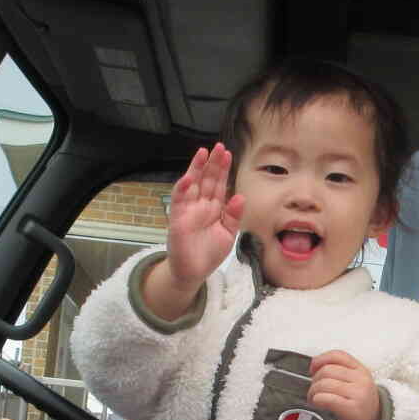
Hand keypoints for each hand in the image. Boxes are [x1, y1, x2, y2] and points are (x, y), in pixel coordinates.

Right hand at [145, 145, 242, 320]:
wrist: (193, 273)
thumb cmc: (209, 253)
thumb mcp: (228, 234)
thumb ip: (234, 216)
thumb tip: (240, 196)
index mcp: (213, 208)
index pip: (218, 184)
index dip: (223, 169)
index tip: (228, 154)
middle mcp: (200, 205)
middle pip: (207, 179)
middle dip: (213, 163)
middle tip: (219, 147)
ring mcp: (188, 210)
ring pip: (192, 185)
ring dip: (196, 168)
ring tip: (203, 152)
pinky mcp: (178, 219)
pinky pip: (179, 200)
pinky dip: (183, 188)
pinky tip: (190, 176)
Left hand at [308, 350, 380, 419]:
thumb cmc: (358, 405)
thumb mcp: (355, 383)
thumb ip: (339, 371)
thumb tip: (314, 366)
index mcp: (361, 370)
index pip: (338, 355)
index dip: (320, 360)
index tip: (312, 370)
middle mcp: (362, 380)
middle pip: (327, 370)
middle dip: (314, 381)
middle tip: (314, 392)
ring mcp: (359, 395)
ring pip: (324, 384)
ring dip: (312, 392)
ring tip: (314, 400)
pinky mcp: (352, 410)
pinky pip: (326, 399)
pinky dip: (317, 400)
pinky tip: (318, 405)